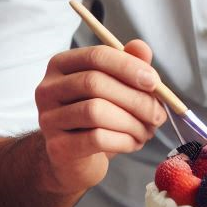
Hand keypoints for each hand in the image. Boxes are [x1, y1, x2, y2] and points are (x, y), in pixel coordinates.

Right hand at [34, 41, 166, 194]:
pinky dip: (123, 140)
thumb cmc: (99, 117)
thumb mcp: (117, 87)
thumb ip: (129, 64)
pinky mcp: (56, 147)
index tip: (154, 82)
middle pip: (94, 83)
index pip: (96, 56)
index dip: (128, 66)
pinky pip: (95, 139)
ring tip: (147, 131)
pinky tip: (134, 143)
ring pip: (95, 112)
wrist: (75, 159)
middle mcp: (48, 89)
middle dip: (135, 99)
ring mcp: (48, 119)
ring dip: (131, 122)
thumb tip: (141, 46)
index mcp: (62, 65)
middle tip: (159, 114)